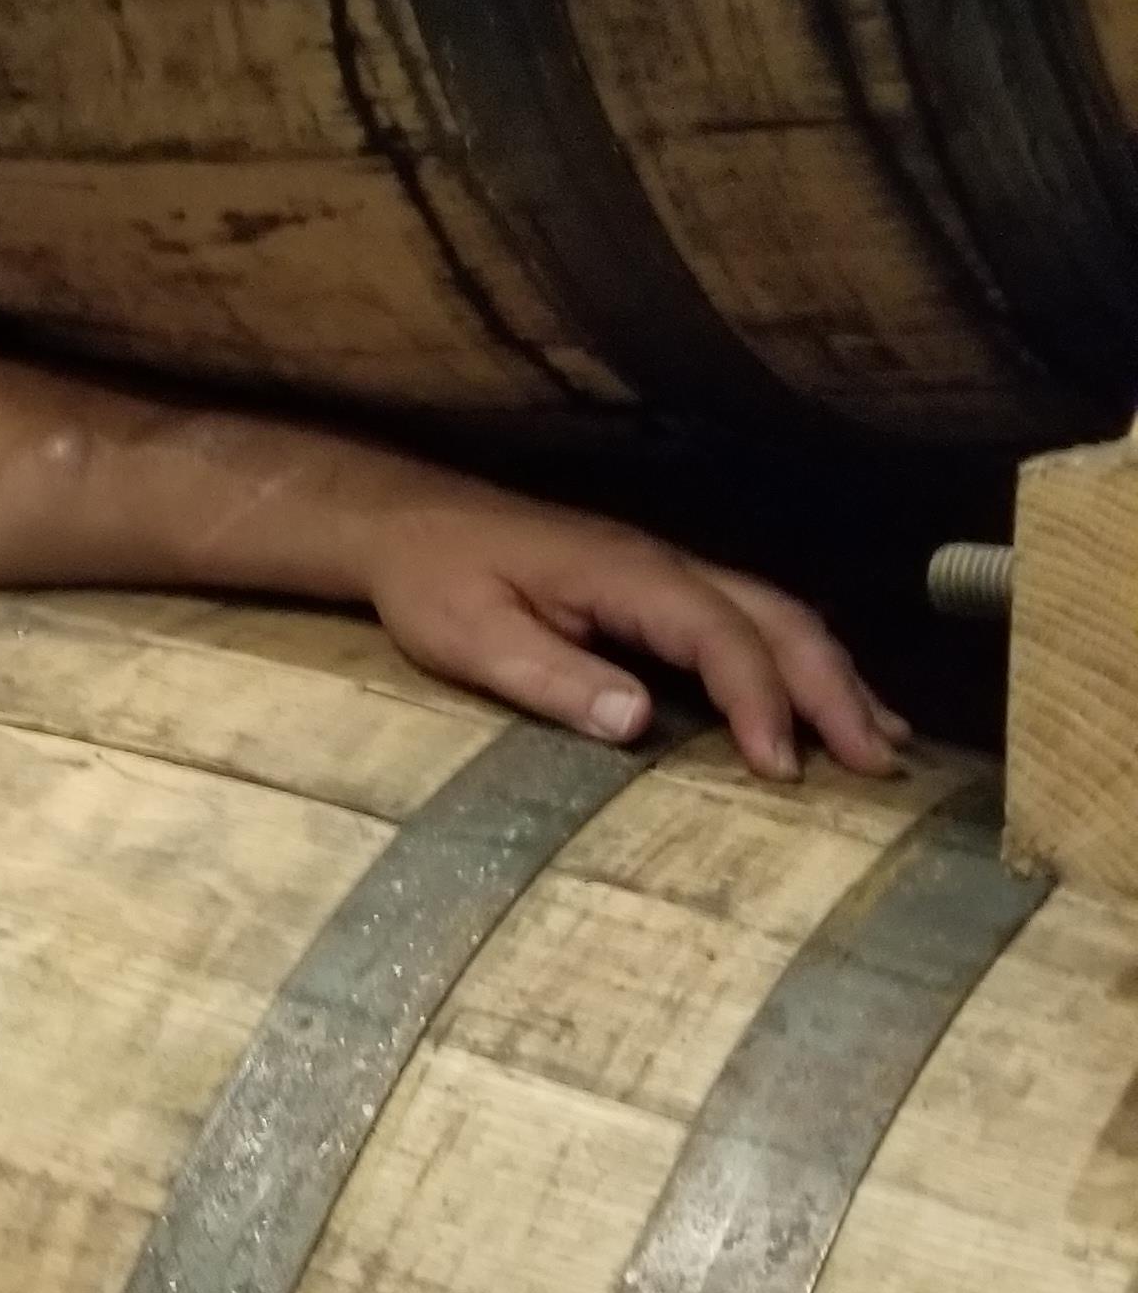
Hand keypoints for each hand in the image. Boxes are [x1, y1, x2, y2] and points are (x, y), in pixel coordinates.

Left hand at [360, 492, 908, 781]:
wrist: (410, 524)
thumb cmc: (434, 582)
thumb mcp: (472, 637)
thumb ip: (552, 677)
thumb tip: (637, 720)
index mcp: (623, 574)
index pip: (718, 634)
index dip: (759, 700)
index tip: (784, 769)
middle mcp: (664, 564)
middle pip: (775, 618)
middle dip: (833, 690)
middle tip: (877, 765)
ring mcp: (668, 571)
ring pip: (777, 614)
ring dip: (834, 675)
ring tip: (883, 743)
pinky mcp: (660, 588)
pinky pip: (752, 619)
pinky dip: (802, 662)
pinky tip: (828, 701)